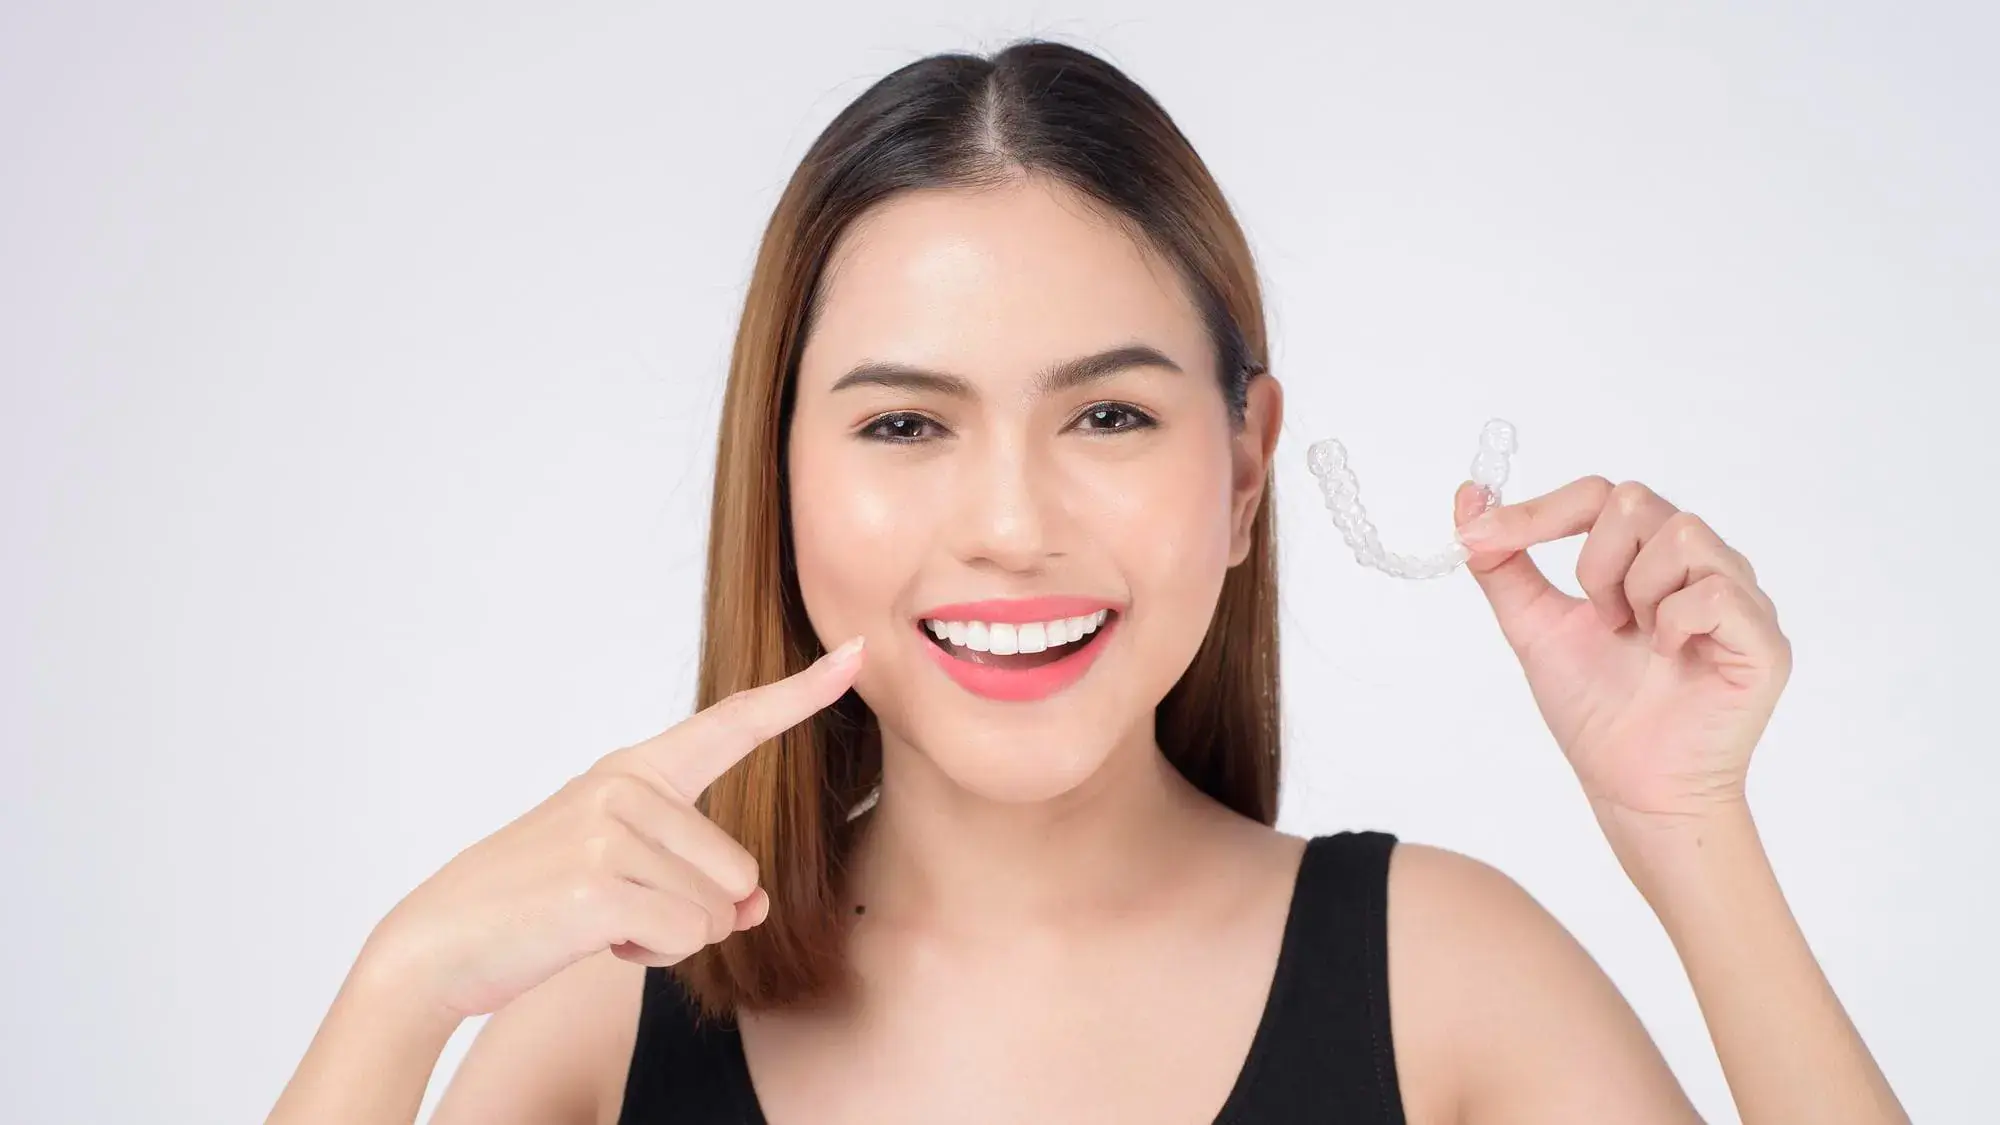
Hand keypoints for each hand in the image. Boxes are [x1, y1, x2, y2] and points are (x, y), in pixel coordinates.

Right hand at [358, 635, 865, 1020]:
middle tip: (618, 908)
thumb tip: (756, 906)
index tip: (858, 654)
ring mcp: (612, 830)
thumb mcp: (629, 878)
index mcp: (636, 771)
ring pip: (721, 908)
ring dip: (672, 936)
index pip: (734, 724)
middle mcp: (627, 785)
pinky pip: (687, 935)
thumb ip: (701, 879)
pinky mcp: (602, 884)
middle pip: (743, 870)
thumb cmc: (539, 906)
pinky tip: (595, 938)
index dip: (801, 693)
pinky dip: (653, 955)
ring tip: (601, 919)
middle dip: (697, 912)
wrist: (441, 942)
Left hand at [1453, 478, 1790, 840]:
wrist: (1632, 786)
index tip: (1482, 536)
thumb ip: (1502, 565)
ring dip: (1637, 593)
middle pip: (1636, 502)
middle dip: (1595, 565)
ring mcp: (1738, 596)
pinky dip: (1674, 624)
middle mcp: (1698, 563)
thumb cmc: (1595, 708)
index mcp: (1646, 555)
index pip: (1598, 495)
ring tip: (1638, 641)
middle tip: (1601, 620)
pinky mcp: (1764, 640)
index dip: (1539, 511)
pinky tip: (1668, 658)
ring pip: (1681, 534)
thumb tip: (1467, 497)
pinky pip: (1714, 594)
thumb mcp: (1532, 625)